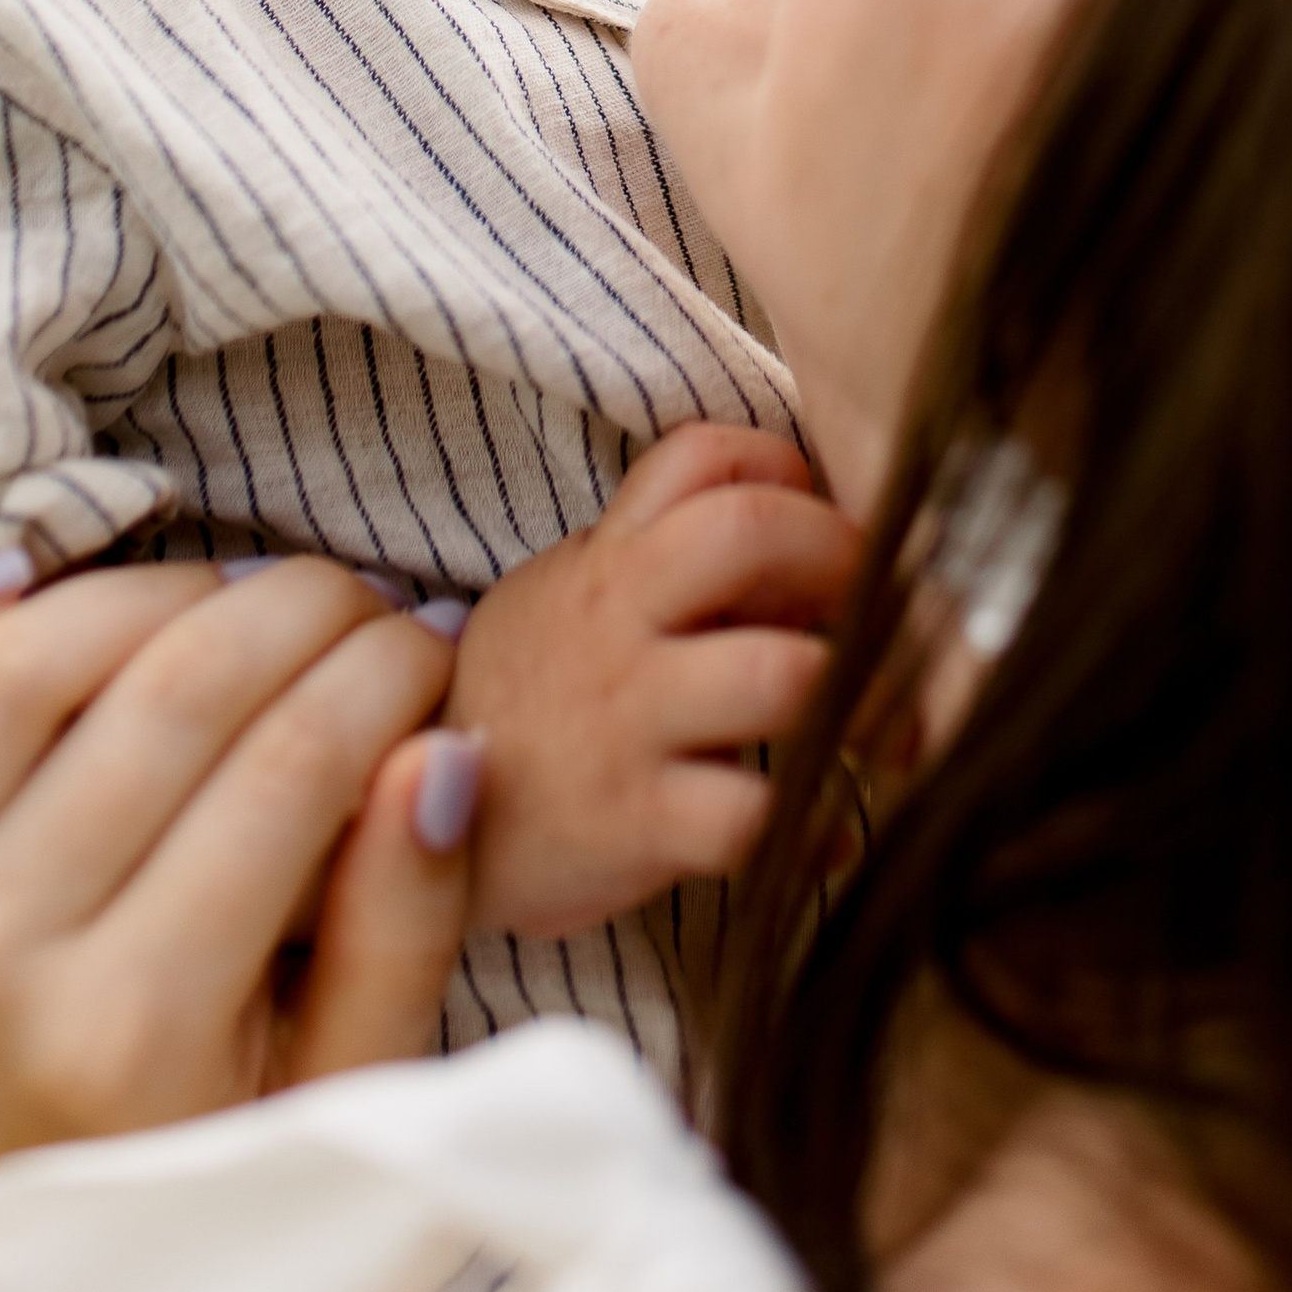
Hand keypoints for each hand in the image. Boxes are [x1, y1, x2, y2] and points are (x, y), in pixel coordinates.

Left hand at [0, 557, 471, 1169]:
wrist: (6, 1185)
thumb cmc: (204, 1119)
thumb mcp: (342, 1074)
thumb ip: (404, 923)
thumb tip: (442, 750)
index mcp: (127, 1041)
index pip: (292, 768)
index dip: (387, 670)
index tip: (435, 640)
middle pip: (165, 697)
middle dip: (300, 608)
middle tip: (361, 594)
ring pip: (10, 667)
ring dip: (149, 588)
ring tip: (230, 592)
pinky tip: (12, 585)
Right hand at [449, 425, 862, 940]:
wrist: (401, 817)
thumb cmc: (529, 696)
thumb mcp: (577, 596)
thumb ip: (679, 562)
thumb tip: (819, 551)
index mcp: (609, 557)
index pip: (705, 455)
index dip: (789, 467)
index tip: (830, 519)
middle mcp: (618, 621)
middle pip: (751, 532)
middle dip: (846, 559)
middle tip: (891, 612)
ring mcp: (626, 720)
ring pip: (778, 677)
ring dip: (860, 700)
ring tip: (887, 733)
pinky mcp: (634, 823)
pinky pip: (753, 821)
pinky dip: (814, 830)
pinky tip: (825, 835)